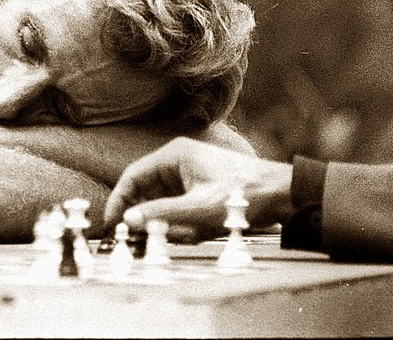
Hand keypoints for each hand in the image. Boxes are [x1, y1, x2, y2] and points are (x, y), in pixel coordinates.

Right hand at [103, 137, 291, 232]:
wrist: (279, 196)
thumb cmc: (241, 195)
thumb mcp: (197, 209)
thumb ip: (159, 213)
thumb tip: (128, 220)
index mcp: (174, 156)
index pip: (133, 176)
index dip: (119, 201)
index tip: (112, 224)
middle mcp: (178, 163)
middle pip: (149, 194)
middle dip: (156, 219)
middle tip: (161, 236)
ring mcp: (189, 177)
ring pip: (165, 207)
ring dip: (176, 225)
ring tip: (198, 231)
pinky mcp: (199, 191)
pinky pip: (180, 211)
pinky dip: (187, 226)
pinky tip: (205, 230)